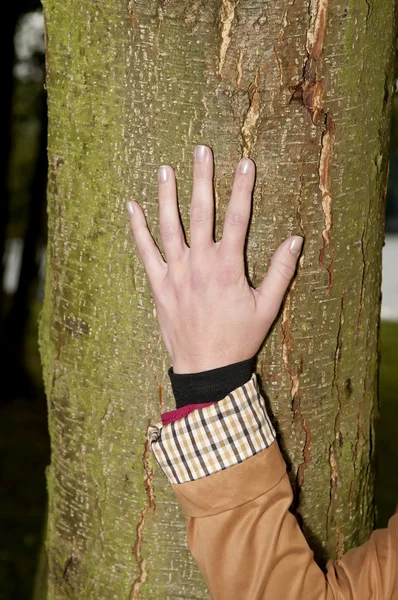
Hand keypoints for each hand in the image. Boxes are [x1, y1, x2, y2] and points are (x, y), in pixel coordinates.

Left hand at [127, 145, 302, 373]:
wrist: (207, 369)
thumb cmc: (239, 338)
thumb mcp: (267, 307)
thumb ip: (281, 272)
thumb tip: (295, 240)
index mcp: (228, 266)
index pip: (238, 218)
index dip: (242, 188)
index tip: (244, 162)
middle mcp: (200, 263)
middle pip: (202, 212)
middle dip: (203, 178)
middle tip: (201, 150)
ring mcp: (176, 273)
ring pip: (170, 226)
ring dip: (167, 195)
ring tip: (165, 168)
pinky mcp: (159, 285)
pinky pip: (145, 252)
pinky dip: (137, 229)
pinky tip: (131, 206)